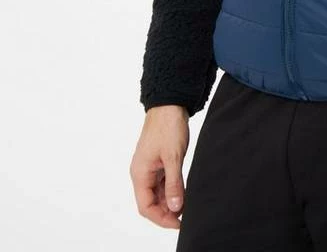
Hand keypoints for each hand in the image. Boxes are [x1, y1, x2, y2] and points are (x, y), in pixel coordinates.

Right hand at [130, 105, 189, 228]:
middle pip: (150, 202)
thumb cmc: (167, 126)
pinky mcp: (159, 162)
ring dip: (170, 202)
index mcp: (140, 173)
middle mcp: (142, 172)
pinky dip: (173, 190)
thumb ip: (174, 184)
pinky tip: (184, 193)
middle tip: (185, 217)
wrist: (170, 103)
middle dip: (166, 212)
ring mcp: (150, 167)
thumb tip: (174, 208)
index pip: (145, 206)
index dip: (160, 218)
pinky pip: (163, 183)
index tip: (177, 223)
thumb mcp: (173, 157)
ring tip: (187, 207)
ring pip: (157, 193)